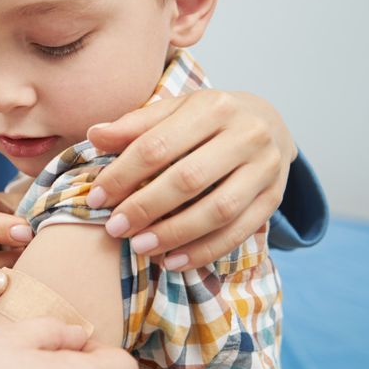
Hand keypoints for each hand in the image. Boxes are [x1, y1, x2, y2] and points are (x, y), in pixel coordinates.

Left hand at [87, 90, 294, 270]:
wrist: (268, 123)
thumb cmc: (206, 120)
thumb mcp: (173, 112)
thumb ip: (134, 125)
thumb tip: (94, 135)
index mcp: (213, 106)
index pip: (157, 145)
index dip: (123, 174)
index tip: (96, 198)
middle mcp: (246, 134)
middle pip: (188, 179)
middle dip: (146, 207)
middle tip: (115, 228)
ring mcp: (265, 168)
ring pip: (218, 210)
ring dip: (174, 234)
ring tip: (140, 247)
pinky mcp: (274, 198)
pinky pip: (239, 232)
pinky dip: (204, 251)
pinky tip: (173, 261)